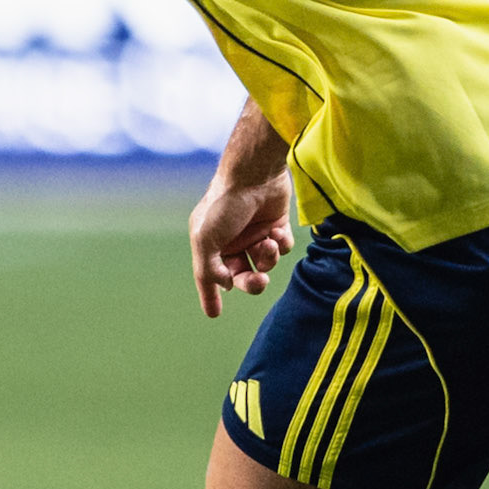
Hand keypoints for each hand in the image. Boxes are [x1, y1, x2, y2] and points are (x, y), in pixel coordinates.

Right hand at [189, 166, 294, 317]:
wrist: (254, 174)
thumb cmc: (224, 205)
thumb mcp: (205, 239)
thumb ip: (208, 269)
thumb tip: (222, 285)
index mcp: (210, 243)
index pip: (210, 275)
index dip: (211, 295)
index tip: (214, 314)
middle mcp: (232, 240)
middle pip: (242, 275)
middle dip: (251, 282)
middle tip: (259, 280)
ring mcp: (255, 233)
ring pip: (265, 263)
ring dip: (268, 258)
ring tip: (268, 244)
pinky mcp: (276, 225)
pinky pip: (282, 248)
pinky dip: (281, 244)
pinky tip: (277, 231)